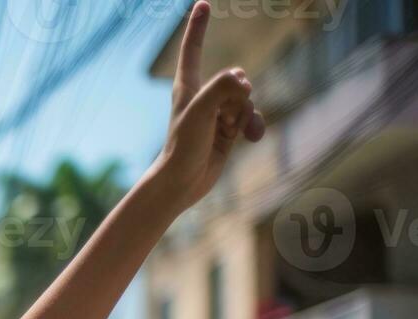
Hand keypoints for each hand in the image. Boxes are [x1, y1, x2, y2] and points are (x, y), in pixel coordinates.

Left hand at [153, 2, 264, 210]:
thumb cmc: (182, 147)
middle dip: (238, 95)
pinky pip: (250, 118)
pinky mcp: (228, 131)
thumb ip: (221, 88)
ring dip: (246, 114)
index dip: (198, 28)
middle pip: (234, 79)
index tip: (202, 4)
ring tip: (231, 131)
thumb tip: (243, 81)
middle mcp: (203, 97)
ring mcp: (217, 114)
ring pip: (246, 100)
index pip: (193, 51)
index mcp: (187, 87)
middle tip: (223, 116)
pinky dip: (254, 125)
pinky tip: (251, 139)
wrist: (181, 183)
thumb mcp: (200, 112)